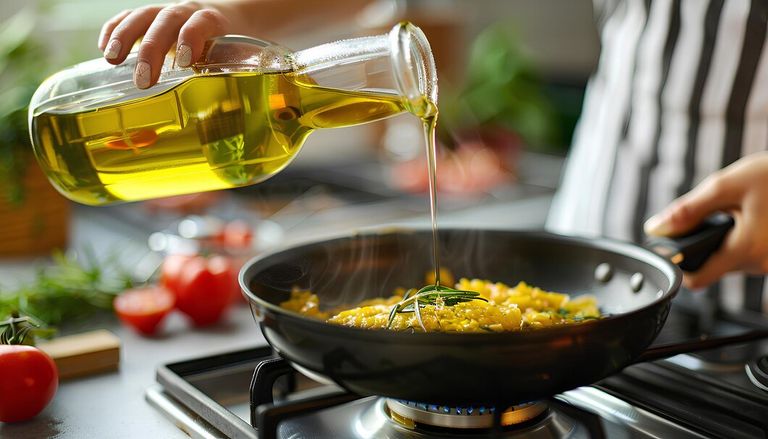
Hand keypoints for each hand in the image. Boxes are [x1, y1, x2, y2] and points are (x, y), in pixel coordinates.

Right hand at [98, 2, 230, 88]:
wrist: (228, 18)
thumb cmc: (233, 43)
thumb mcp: (239, 57)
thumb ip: (231, 75)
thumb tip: (225, 113)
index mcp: (213, 20)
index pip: (201, 22)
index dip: (192, 38)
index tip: (184, 63)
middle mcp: (187, 11)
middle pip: (166, 22)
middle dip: (152, 50)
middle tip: (143, 81)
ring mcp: (166, 11)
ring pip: (143, 15)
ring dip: (125, 36)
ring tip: (111, 60)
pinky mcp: (151, 16)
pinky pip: (129, 16)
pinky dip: (114, 29)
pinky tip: (104, 49)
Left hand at [644, 151, 767, 288]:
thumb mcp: (726, 185)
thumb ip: (687, 211)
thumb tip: (655, 228)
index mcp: (746, 249)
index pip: (698, 280)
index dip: (678, 267)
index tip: (669, 248)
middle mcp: (761, 263)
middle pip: (712, 265)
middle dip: (703, 241)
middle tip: (713, 212)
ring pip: (729, 258)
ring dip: (722, 238)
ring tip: (735, 211)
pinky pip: (746, 253)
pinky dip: (738, 237)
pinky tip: (747, 216)